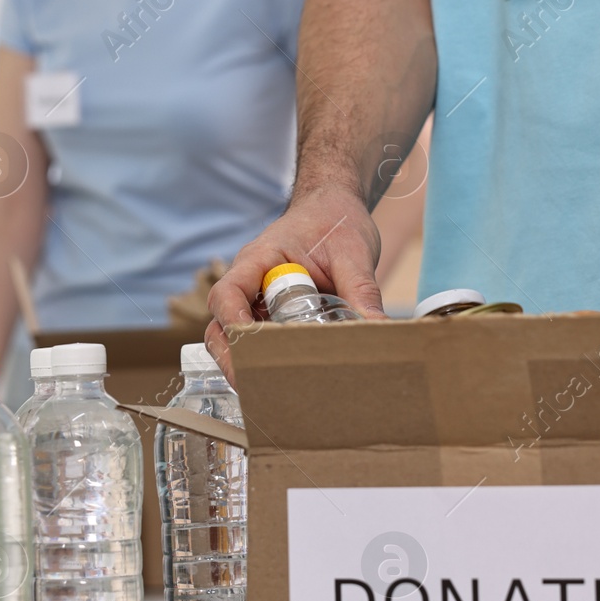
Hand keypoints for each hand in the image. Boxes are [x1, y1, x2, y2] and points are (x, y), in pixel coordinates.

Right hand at [205, 185, 383, 380]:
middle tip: (254, 388)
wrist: (333, 208)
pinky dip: (269, 360)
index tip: (248, 348)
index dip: (232, 323)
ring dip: (248, 363)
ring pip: (234, 338)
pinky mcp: (270, 314)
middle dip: (232, 359)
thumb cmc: (334, 220)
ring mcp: (256, 301)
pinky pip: (260, 340)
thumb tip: (378, 330)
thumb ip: (362, 290)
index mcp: (259, 260)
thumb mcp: (353, 253)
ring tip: (272, 393)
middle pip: (221, 326)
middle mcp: (249, 283)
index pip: (228, 294)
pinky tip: (291, 381)